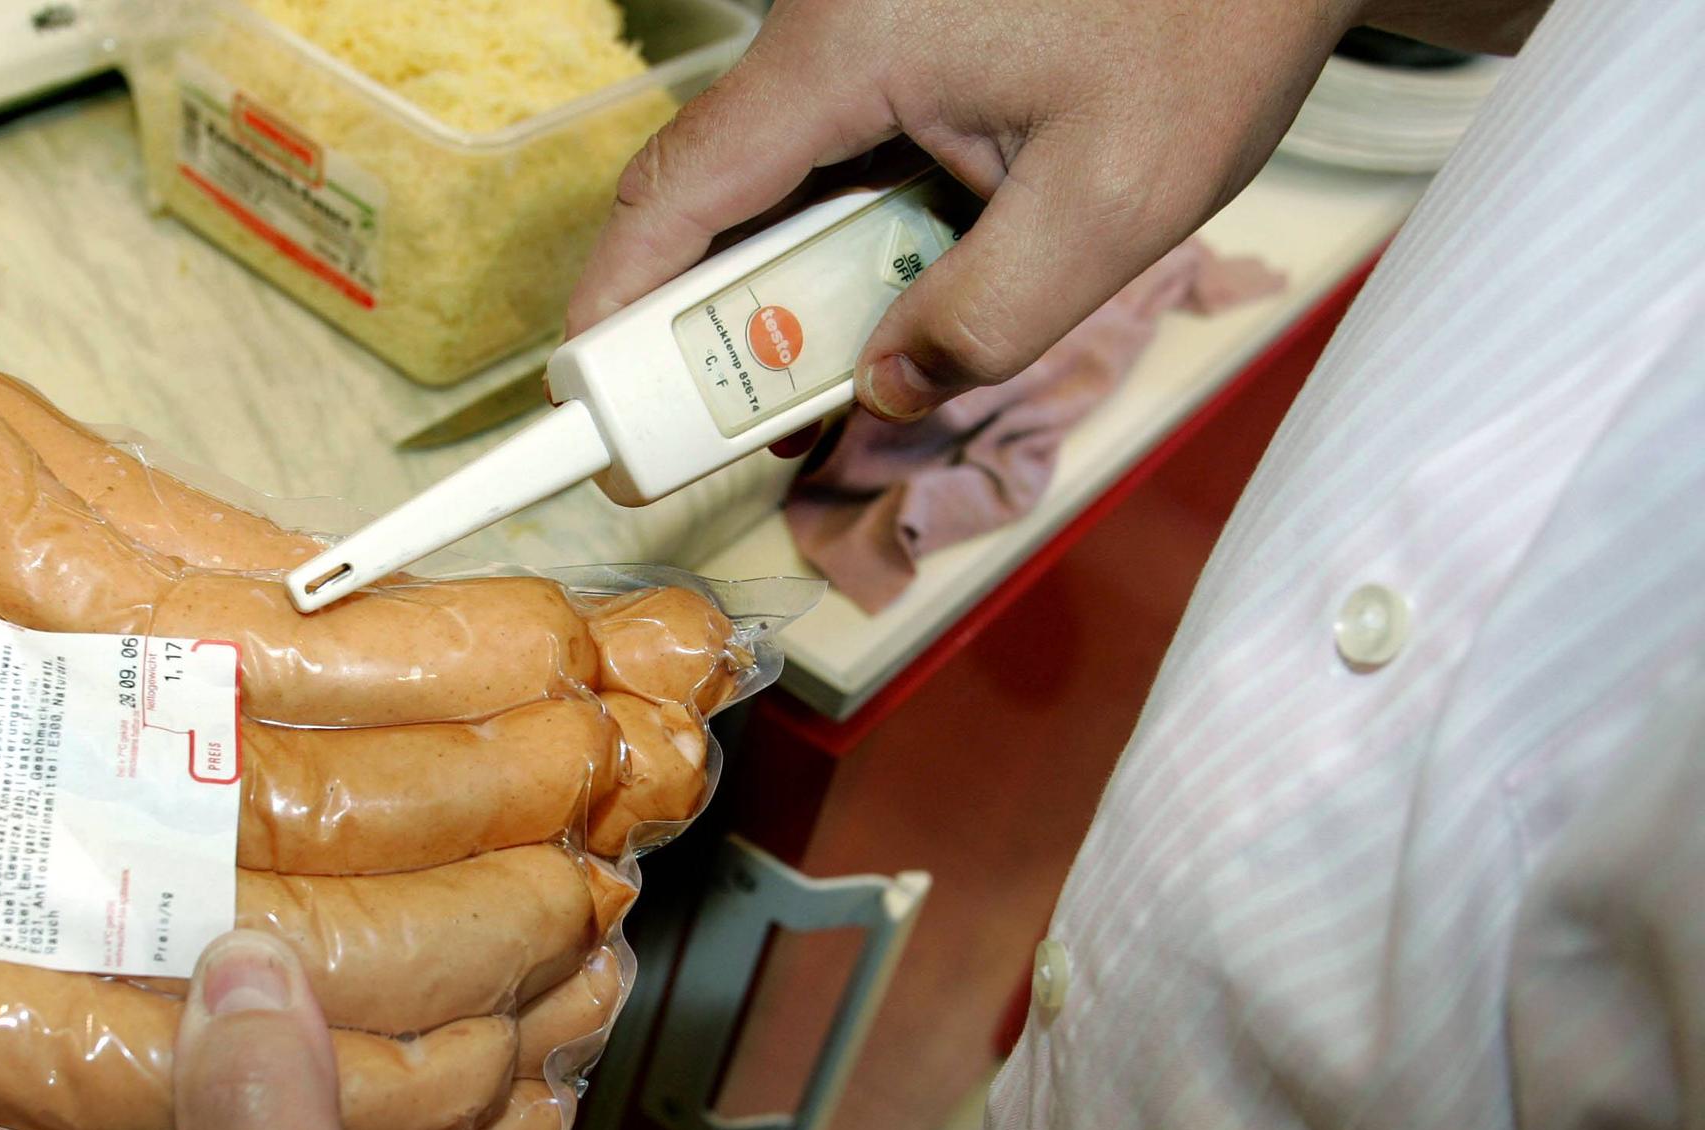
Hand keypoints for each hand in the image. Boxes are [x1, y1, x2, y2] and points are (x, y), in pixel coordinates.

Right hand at [567, 0, 1547, 422]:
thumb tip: (884, 389)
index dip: (618, 300)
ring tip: (815, 374)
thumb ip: (988, 319)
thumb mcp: (1114, 203)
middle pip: (714, 191)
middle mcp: (828, 28)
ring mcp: (861, 31)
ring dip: (779, 283)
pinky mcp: (899, 42)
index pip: (682, 187)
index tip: (586, 394)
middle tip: (710, 424)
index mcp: (850, 49)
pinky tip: (881, 299)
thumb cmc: (1209, 29)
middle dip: (702, 317)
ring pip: (773, 179)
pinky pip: (830, 155)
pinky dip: (836, 239)